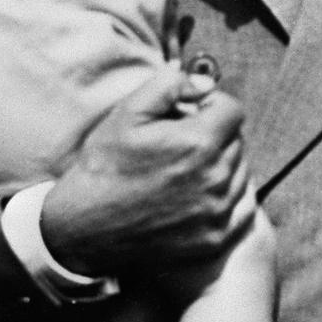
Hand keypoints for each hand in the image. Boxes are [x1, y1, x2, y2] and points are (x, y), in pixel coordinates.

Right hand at [40, 65, 252, 277]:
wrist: (81, 231)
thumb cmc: (103, 167)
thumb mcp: (127, 113)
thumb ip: (170, 85)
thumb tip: (204, 81)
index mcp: (199, 143)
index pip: (233, 111)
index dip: (211, 106)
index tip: (191, 115)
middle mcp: (215, 178)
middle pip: (237, 141)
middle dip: (215, 135)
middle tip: (181, 144)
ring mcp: (217, 212)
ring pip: (240, 173)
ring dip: (221, 166)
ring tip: (184, 171)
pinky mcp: (215, 239)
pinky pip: (239, 207)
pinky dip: (224, 198)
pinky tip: (195, 196)